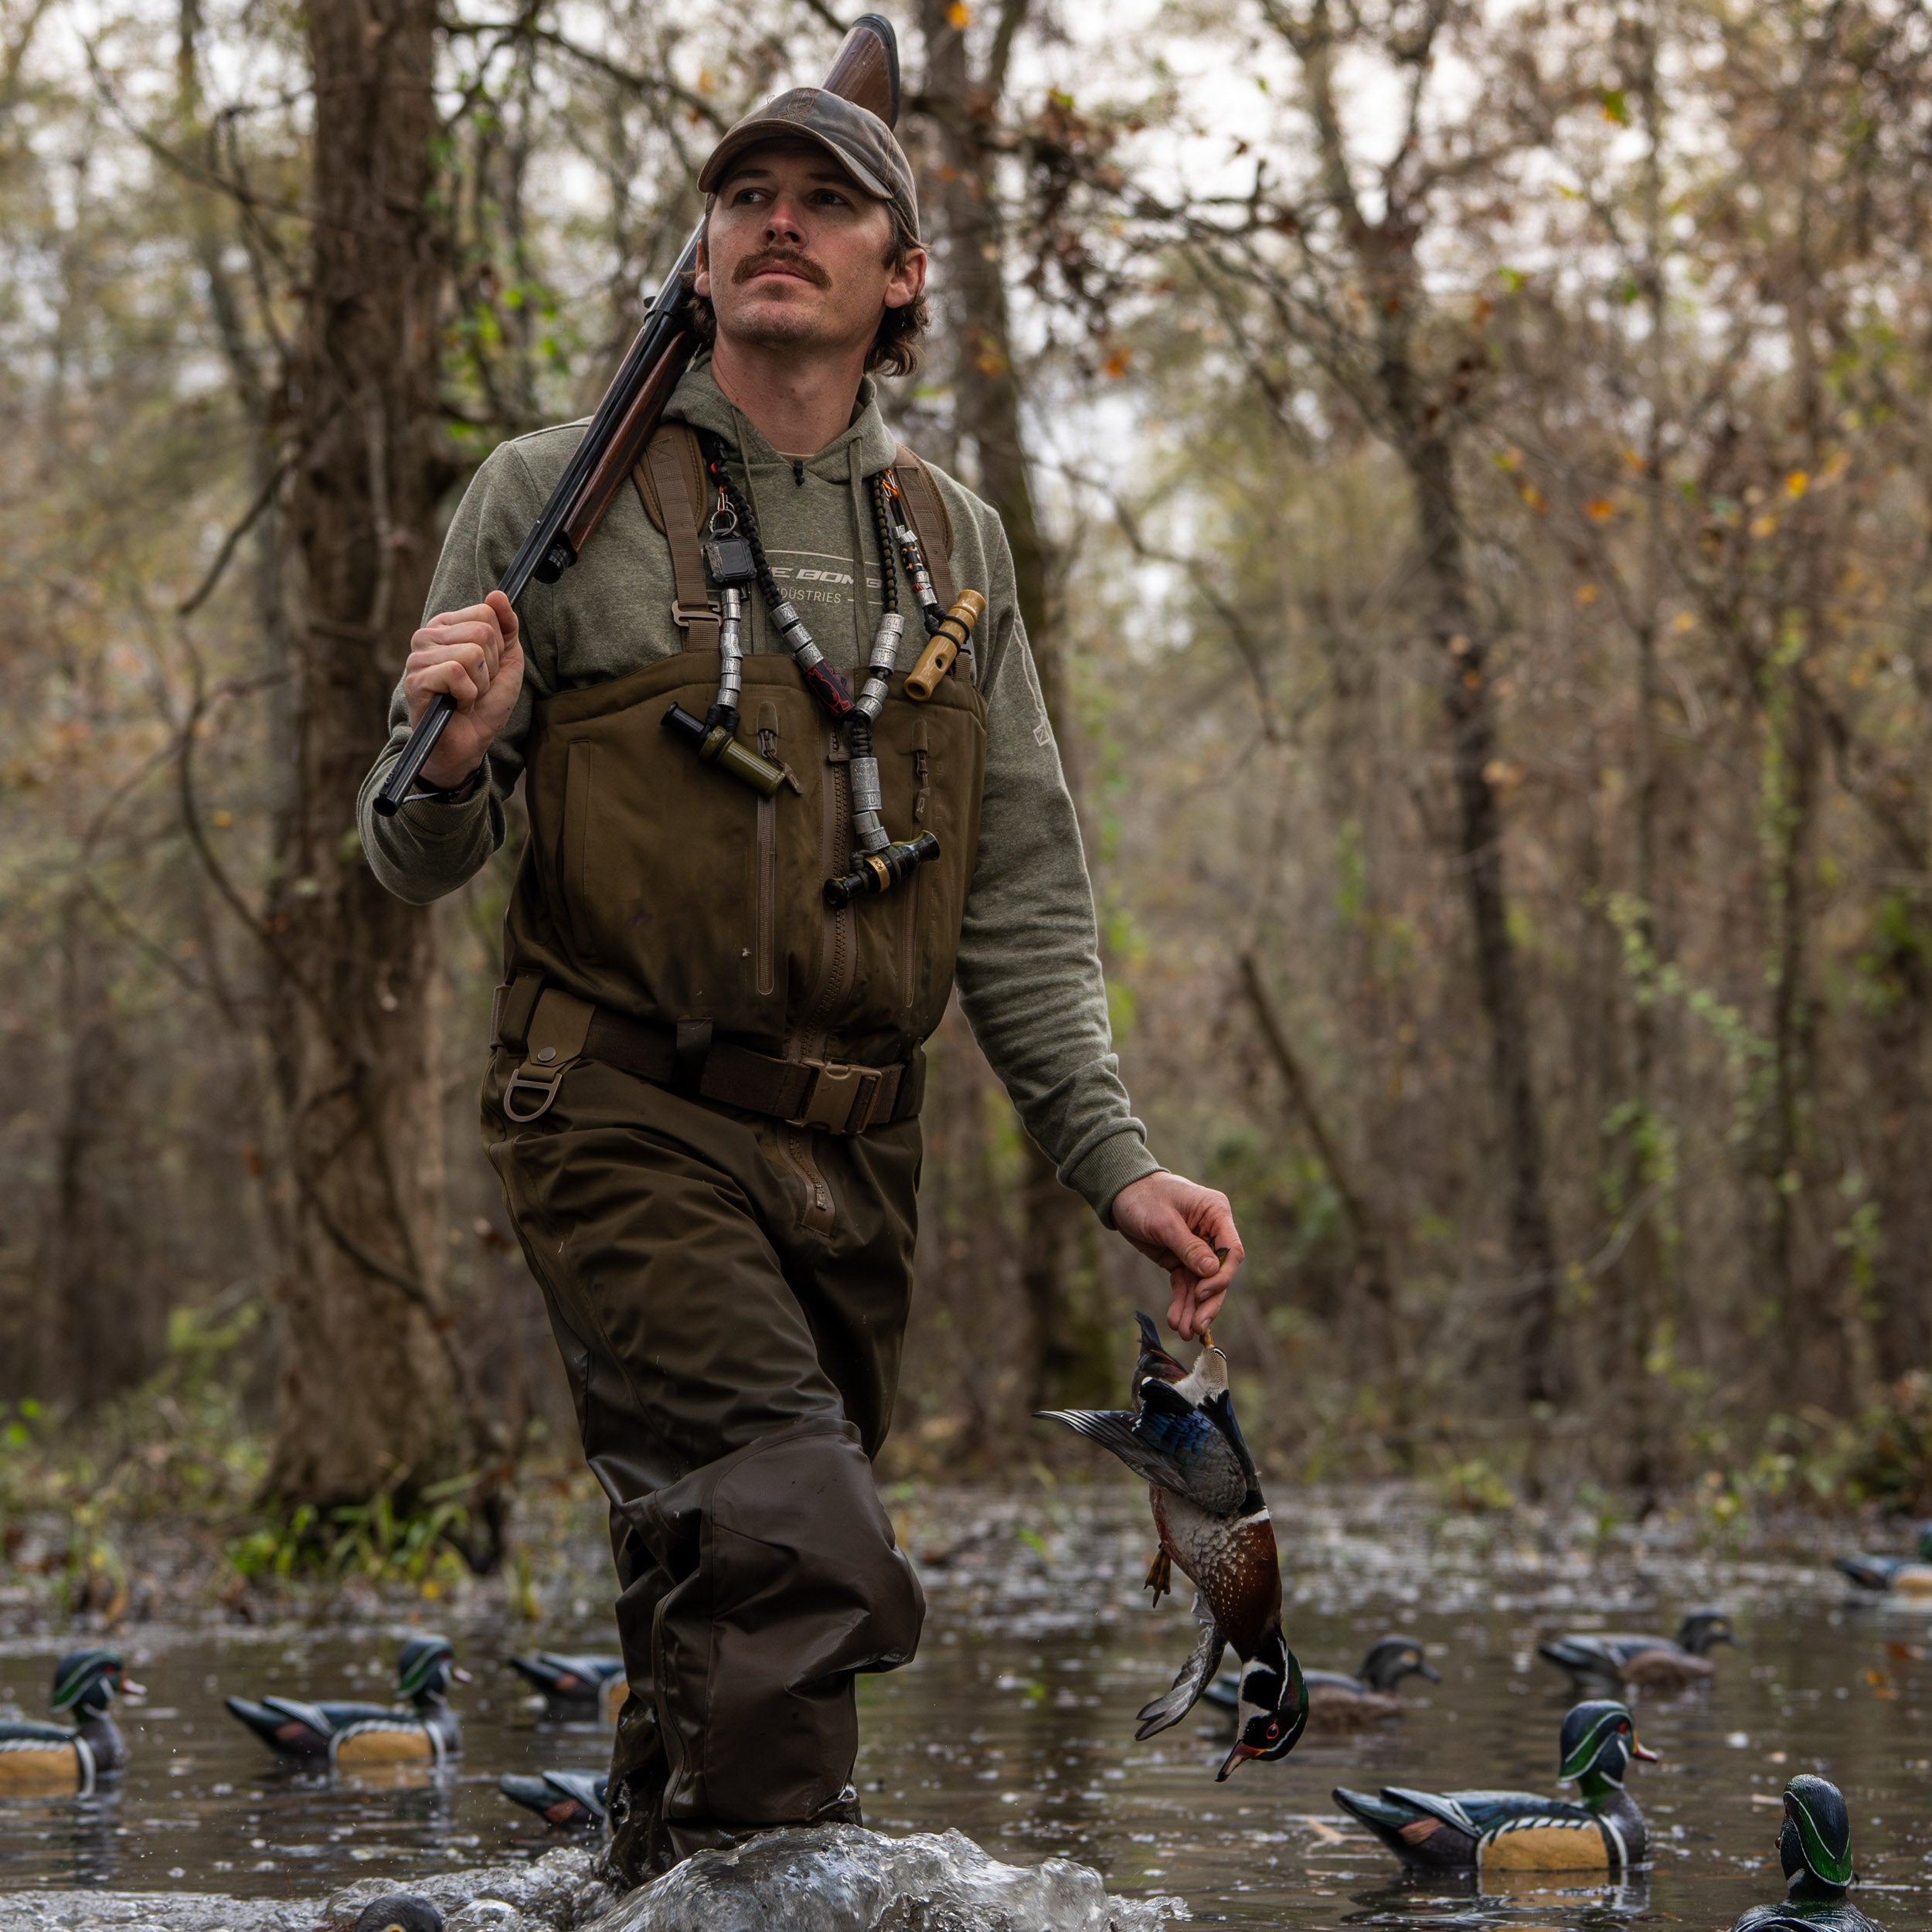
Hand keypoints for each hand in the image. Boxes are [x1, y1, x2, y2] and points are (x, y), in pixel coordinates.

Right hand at [402, 589, 523, 788]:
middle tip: (476, 686)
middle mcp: (427, 636)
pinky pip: (455, 673)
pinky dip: (467, 696)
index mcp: (447, 625)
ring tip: (466, 696)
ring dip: (479, 685)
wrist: (470, 743)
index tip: (487, 668)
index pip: (487, 614)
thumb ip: (507, 627)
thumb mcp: (507, 661)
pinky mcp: (415, 681)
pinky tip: (457, 705)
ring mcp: (417, 658)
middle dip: (491, 667)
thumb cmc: (485, 703)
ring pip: (471, 653)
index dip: (498, 647)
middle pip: (481, 632)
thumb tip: (498, 594)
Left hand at [1111, 1172, 1242, 1341]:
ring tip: (1184, 1331)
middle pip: (1218, 1273)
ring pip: (1201, 1284)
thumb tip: (1212, 1272)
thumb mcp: (1164, 1221)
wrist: (1120, 1192)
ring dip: (1193, 1308)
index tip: (1203, 1293)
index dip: (1221, 1276)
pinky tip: (1176, 1320)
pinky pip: (1185, 1284)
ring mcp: (1196, 1248)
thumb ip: (1188, 1246)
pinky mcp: (1180, 1259)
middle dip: (1208, 1301)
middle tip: (1197, 1326)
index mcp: (1216, 1214)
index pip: (1231, 1251)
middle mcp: (1211, 1232)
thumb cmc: (1144, 1196)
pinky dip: (1181, 1302)